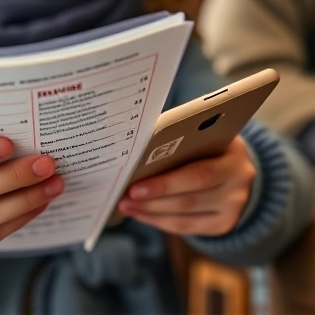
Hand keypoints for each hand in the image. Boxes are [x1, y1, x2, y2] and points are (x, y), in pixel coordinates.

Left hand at [117, 136, 254, 235]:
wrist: (235, 166)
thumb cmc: (208, 144)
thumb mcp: (202, 136)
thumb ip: (179, 143)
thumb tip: (138, 157)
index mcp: (235, 156)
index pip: (199, 175)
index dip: (165, 184)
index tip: (135, 186)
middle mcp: (239, 184)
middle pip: (189, 199)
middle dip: (152, 200)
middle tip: (124, 198)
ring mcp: (234, 208)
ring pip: (185, 217)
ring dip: (150, 213)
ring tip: (126, 206)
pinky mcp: (224, 224)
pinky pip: (186, 228)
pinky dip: (159, 221)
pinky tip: (141, 214)